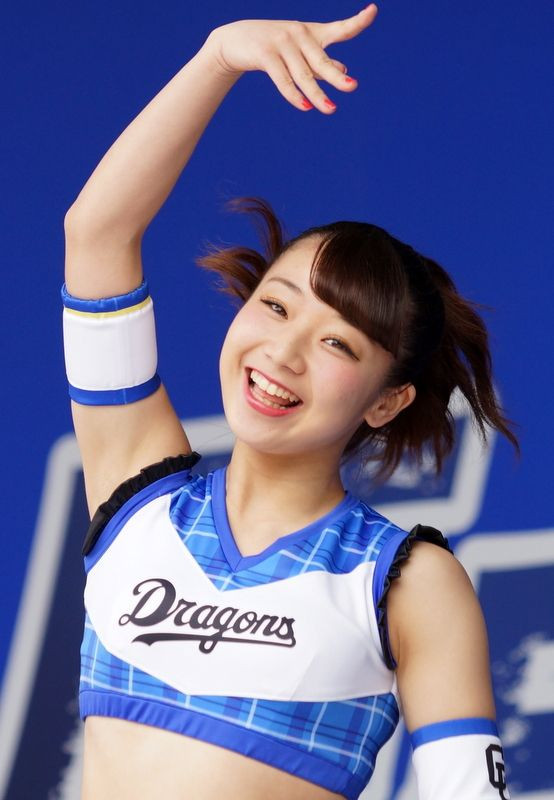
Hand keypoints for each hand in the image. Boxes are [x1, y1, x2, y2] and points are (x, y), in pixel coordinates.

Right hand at [205, 5, 377, 113]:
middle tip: (352, 87)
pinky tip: (306, 107)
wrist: (235, 41)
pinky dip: (294, 95)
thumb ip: (320, 63)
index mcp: (312, 33)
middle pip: (321, 61)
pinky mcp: (266, 55)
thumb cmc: (273, 48)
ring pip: (303, 75)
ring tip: (331, 110)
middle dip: (336, 76)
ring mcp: (282, 43)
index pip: (339, 29)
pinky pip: (283, 80)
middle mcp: (299, 34)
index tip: (373, 11)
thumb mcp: (299, 52)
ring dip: (317, 95)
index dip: (357, 22)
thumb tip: (345, 71)